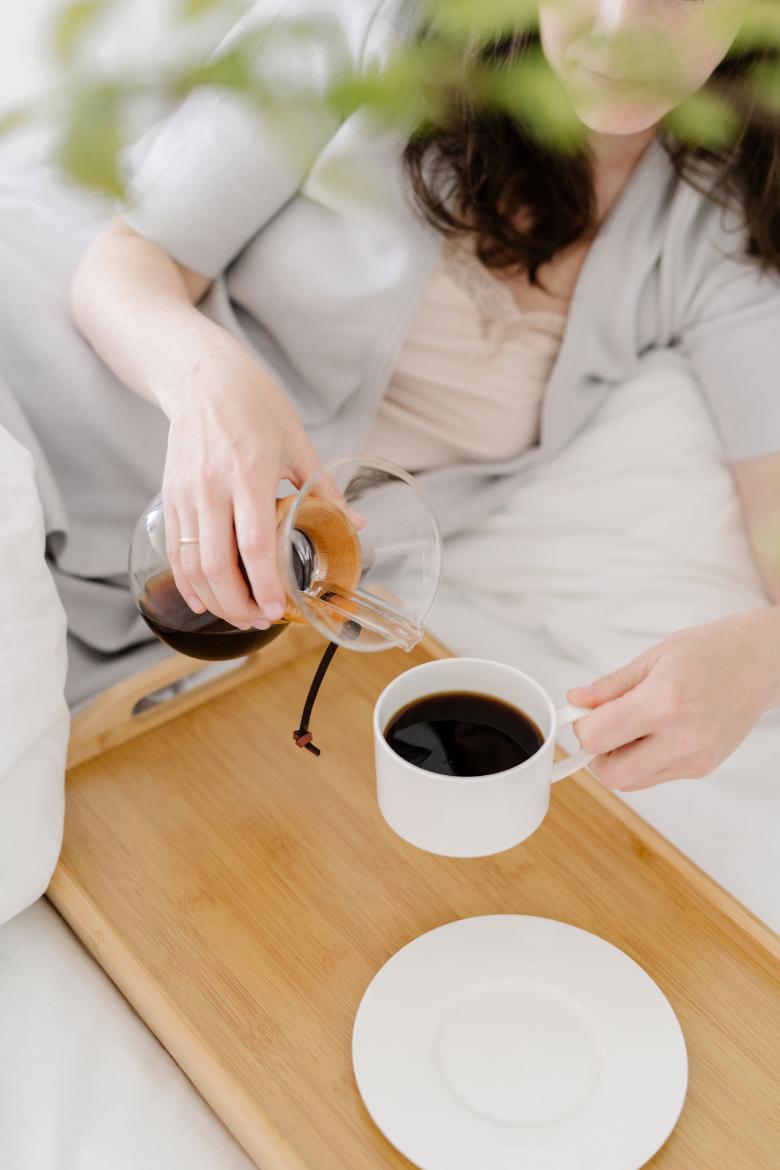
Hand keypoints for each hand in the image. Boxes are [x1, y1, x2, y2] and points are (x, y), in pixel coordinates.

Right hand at [162, 338, 349, 627]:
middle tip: (262, 622)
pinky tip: (205, 600)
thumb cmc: (255, 406)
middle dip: (240, 604)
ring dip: (216, 600)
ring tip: (240, 617)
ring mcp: (187, 494)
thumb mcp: (298, 443)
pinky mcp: (170, 496)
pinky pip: (176, 551)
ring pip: (192, 564)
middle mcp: (213, 488)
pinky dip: (188, 582)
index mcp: (250, 474)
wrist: (202, 378)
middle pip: (218, 565)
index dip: (265, 585)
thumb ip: (323, 490)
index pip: (254, 545)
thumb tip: (356, 525)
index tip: (279, 610)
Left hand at [567, 610, 779, 790]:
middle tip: (605, 726)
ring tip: (633, 727)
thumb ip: (610, 686)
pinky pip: (654, 778)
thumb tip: (576, 701)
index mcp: (663, 704)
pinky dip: (642, 762)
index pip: (597, 738)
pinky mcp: (701, 769)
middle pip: (611, 775)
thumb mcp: (651, 658)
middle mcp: (681, 739)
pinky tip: (654, 734)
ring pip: (631, 783)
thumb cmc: (708, 654)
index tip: (585, 713)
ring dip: (619, 761)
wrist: (758, 664)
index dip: (582, 727)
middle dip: (597, 753)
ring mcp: (693, 759)